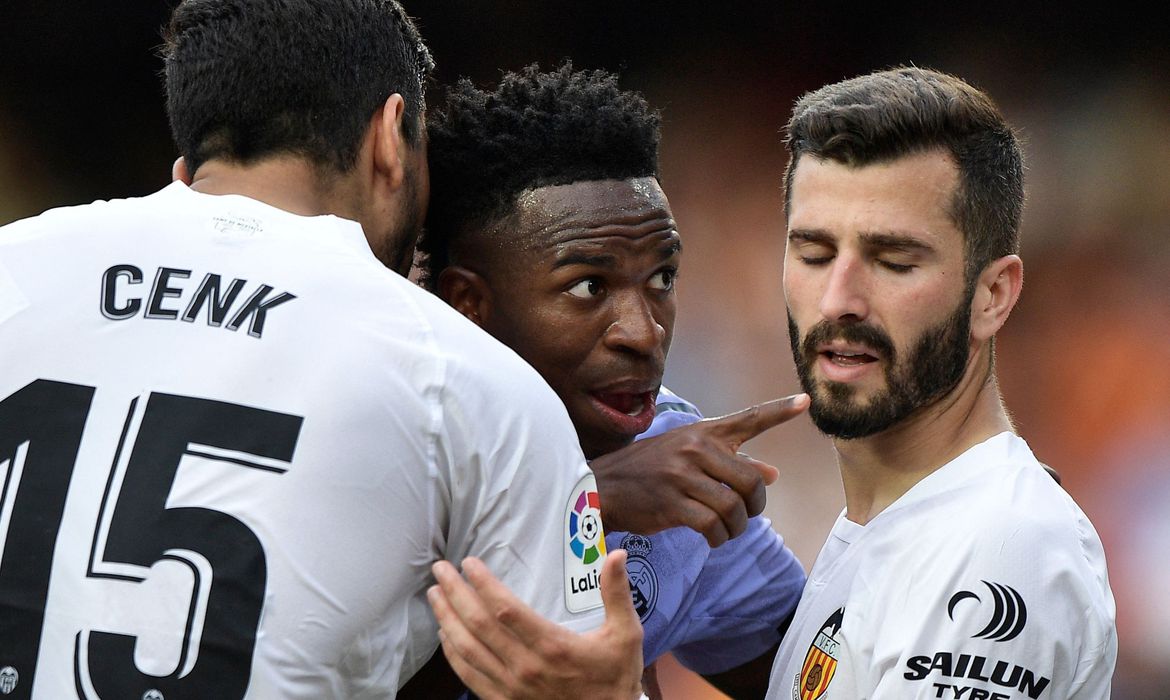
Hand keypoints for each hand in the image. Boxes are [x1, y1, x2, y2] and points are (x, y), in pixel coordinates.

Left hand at [428, 550, 643, 699]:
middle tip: (440, 570)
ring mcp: (511, 688)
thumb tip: (618, 554)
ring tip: (434, 595)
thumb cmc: (615, 677)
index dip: (482, 583)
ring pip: (467, 650)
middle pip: (478, 625)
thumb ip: (617, 593)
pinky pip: (469, 676)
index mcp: (552, 645)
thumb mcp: (626, 634)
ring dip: (446, 620)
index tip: (469, 562)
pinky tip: (445, 635)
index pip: (505, 609)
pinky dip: (452, 653)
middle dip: (454, 594)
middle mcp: (525, 667)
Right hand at [589, 393, 808, 546]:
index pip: (747, 419)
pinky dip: (718, 538)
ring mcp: (683, 475)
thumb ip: (730, 462)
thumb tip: (772, 473)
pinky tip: (711, 538)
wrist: (603, 487)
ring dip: (736, 527)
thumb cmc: (650, 471)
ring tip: (726, 530)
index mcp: (702, 432)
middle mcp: (695, 448)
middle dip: (755, 505)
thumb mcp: (687, 456)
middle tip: (745, 515)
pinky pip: (712, 526)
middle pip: (751, 481)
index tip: (805, 402)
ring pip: (733, 507)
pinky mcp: (672, 503)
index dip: (778, 411)